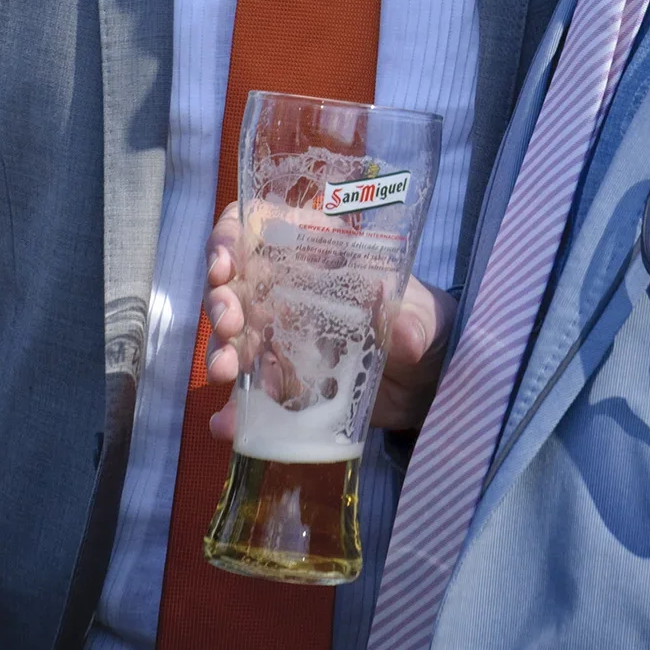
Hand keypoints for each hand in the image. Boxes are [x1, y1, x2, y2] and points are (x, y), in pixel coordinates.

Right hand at [203, 205, 455, 442]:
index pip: (259, 227)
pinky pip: (251, 391)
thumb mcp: (424, 316)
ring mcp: (283, 336)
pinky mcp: (285, 381)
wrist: (429, 381)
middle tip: (229, 326)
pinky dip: (235, 408)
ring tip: (225, 374)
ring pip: (234, 336)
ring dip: (220, 351)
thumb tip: (400, 329)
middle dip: (220, 302)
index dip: (230, 239)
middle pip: (235, 283)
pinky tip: (228, 422)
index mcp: (317, 253)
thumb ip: (413, 321)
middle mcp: (290, 289)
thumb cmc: (424, 323)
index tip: (224, 266)